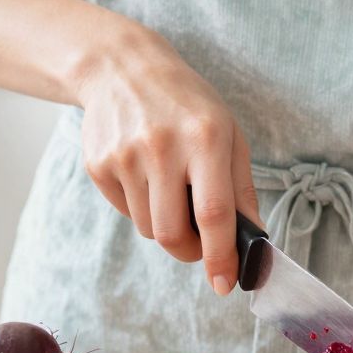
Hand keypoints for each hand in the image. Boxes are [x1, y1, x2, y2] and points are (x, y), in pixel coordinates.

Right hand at [72, 24, 259, 294]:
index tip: (225, 284)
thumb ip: (242, 190)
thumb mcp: (229, 134)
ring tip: (172, 190)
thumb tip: (254, 242)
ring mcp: (125, 157)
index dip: (220, 257)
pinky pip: (126, 212)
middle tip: (201, 243)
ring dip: (167, 226)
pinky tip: (146, 174)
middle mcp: (163, 148)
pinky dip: (142, 207)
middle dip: (191, 252)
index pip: (213, 214)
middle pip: (173, 235)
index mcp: (206, 138)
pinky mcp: (98, 165)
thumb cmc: (187, 104)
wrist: (122, 68)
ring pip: (149, 229)